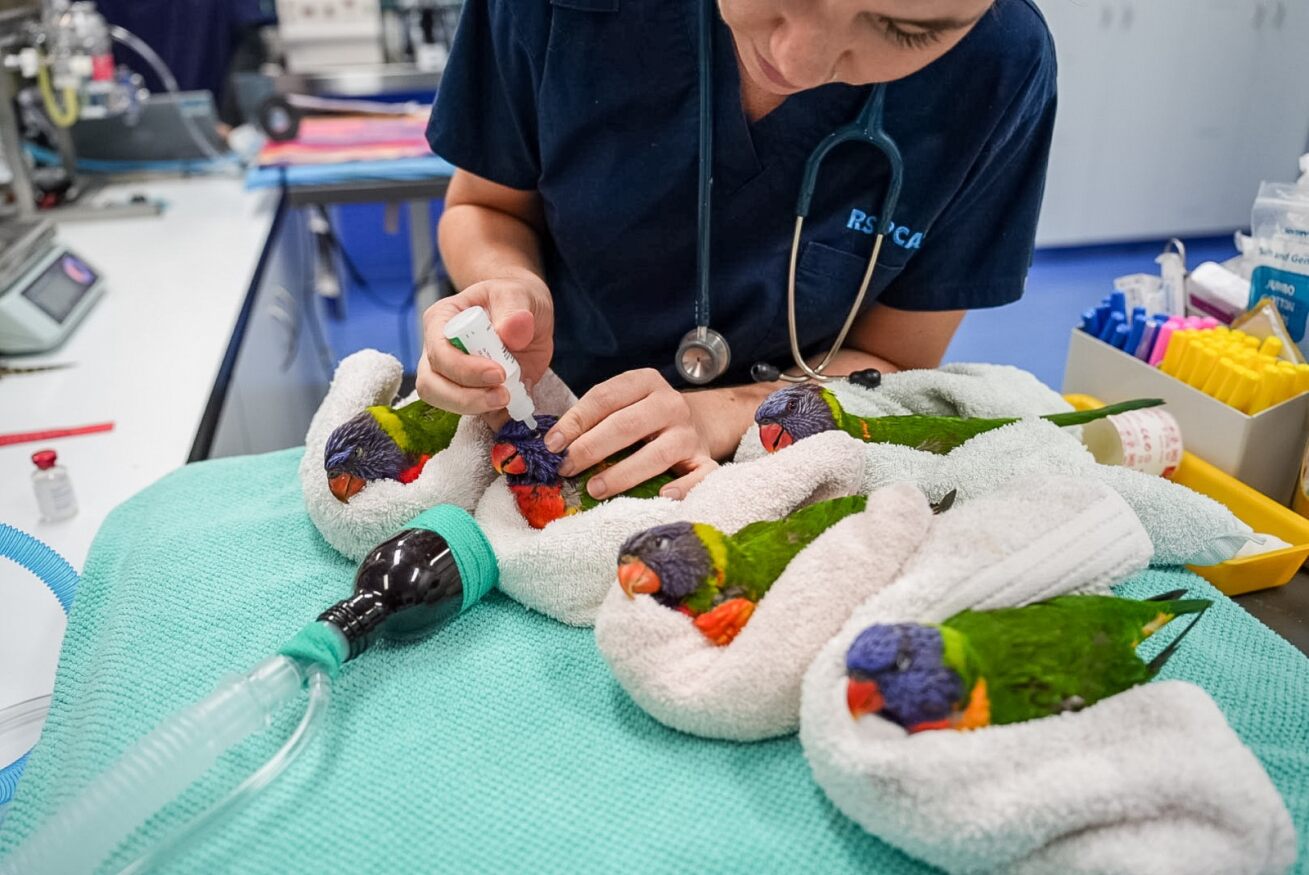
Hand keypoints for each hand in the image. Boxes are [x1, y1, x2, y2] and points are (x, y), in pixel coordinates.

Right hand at [416, 275, 553, 414]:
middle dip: (465, 397)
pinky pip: (471, 414)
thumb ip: (515, 309)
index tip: (499, 373)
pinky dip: (491, 418)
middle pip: (432, 385)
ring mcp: (450, 375)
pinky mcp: (471, 393)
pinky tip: (513, 410)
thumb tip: (508, 332)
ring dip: (475, 408)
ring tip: (509, 400)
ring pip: (444, 402)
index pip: (439, 352)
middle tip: (503, 395)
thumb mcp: (519, 294)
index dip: (465, 368)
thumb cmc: (515, 298)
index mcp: (442, 320)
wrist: (526, 314)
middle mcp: (438, 350)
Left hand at [545, 368, 717, 500]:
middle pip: (627, 425)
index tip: (552, 444)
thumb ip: (593, 417)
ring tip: (594, 488)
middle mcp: (671, 404)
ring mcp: (690, 434)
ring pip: (658, 454)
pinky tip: (662, 497)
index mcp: (646, 382)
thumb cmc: (645, 417)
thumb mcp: (622, 404)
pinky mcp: (705, 460)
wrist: (698, 423)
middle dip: (591, 448)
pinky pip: (699, 476)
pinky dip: (683, 488)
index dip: (575, 421)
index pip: (605, 397)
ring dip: (622, 474)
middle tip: (566, 467)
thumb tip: (553, 444)